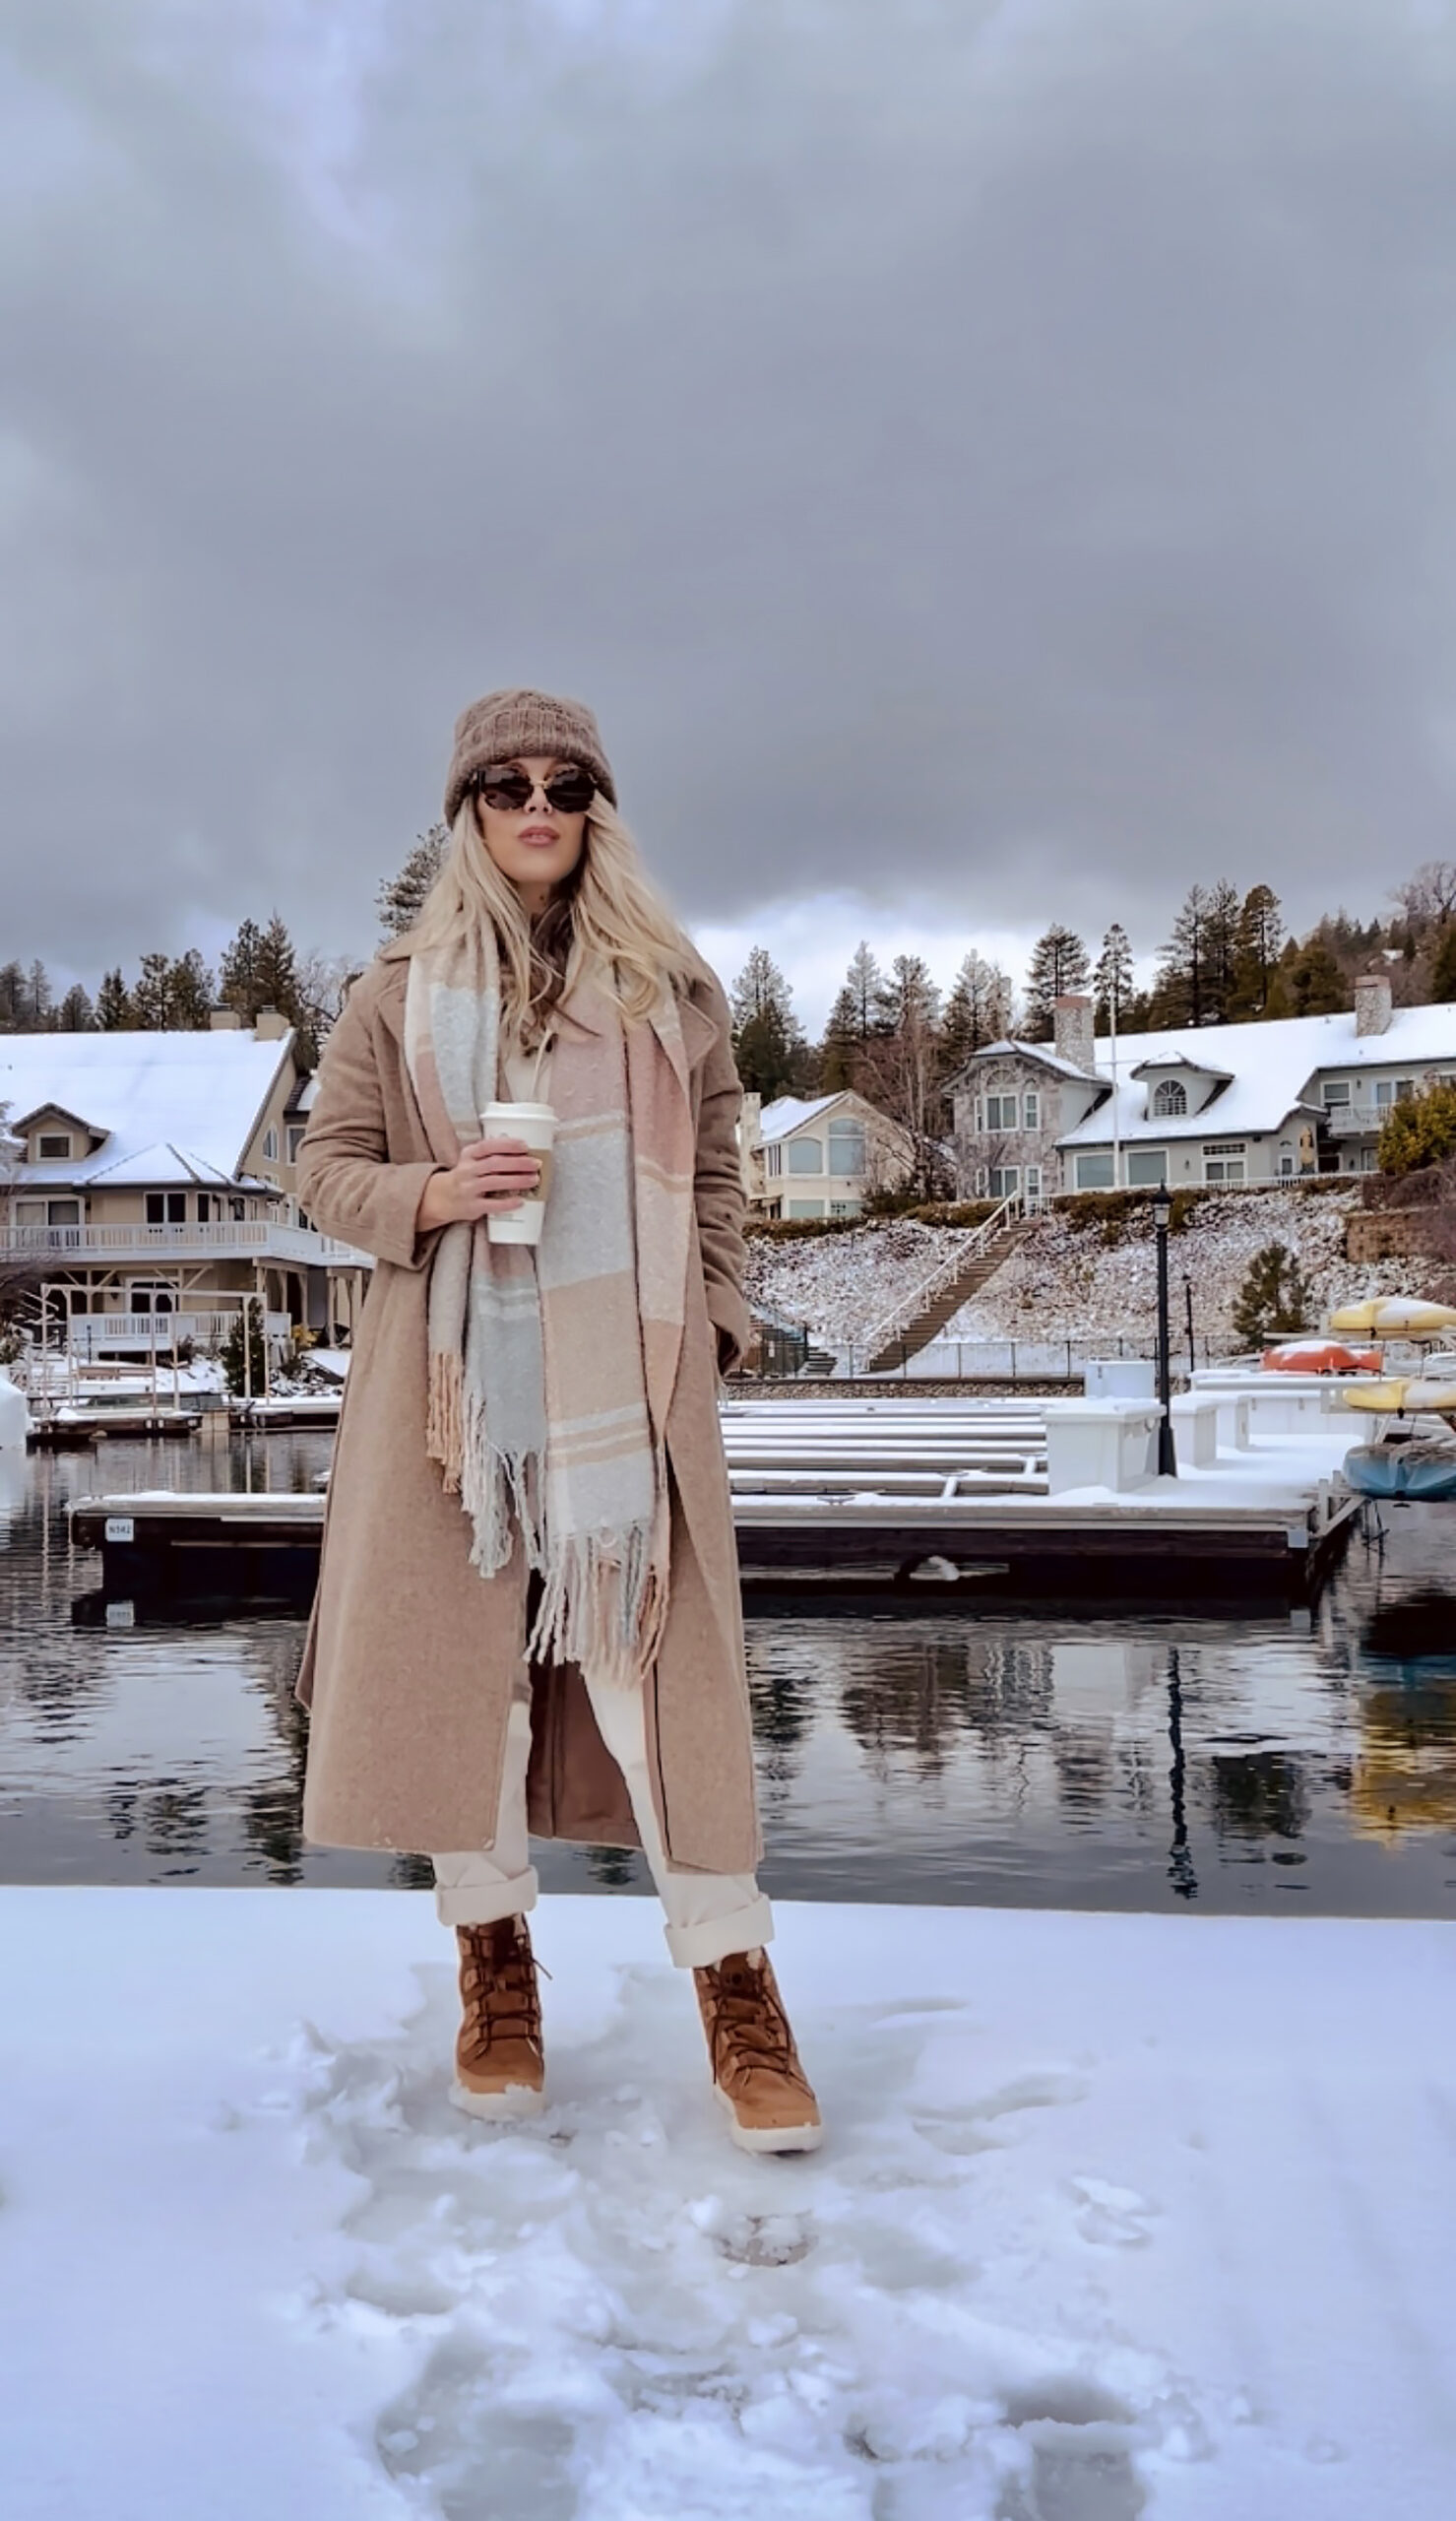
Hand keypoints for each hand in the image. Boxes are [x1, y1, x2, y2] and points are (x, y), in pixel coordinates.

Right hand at [416, 1137, 541, 1231]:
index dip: (507, 1145)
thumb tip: (522, 1151)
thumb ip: (490, 1153)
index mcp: (469, 1155)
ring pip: (494, 1182)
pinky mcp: (471, 1206)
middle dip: (518, 1163)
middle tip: (536, 1164)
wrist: (442, 1197)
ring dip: (517, 1180)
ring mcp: (468, 1189)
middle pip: (495, 1164)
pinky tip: (520, 1201)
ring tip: (534, 1180)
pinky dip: (507, 1203)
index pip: (488, 1146)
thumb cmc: (466, 1176)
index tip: (525, 1146)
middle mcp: (467, 1170)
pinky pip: (491, 1205)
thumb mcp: (471, 1159)